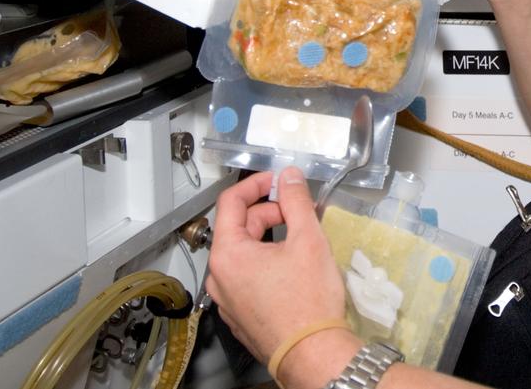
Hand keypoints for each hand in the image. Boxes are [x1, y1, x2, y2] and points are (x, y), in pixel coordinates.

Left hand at [205, 168, 348, 362]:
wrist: (312, 354)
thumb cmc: (308, 301)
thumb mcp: (307, 240)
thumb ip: (296, 201)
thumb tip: (289, 177)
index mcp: (228, 254)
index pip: (230, 202)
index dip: (256, 184)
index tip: (278, 181)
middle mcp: (219, 277)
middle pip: (238, 228)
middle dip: (269, 213)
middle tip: (299, 213)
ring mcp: (227, 299)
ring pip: (243, 254)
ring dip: (268, 239)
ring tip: (299, 242)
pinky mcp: (239, 315)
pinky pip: (246, 278)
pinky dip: (265, 264)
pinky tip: (291, 270)